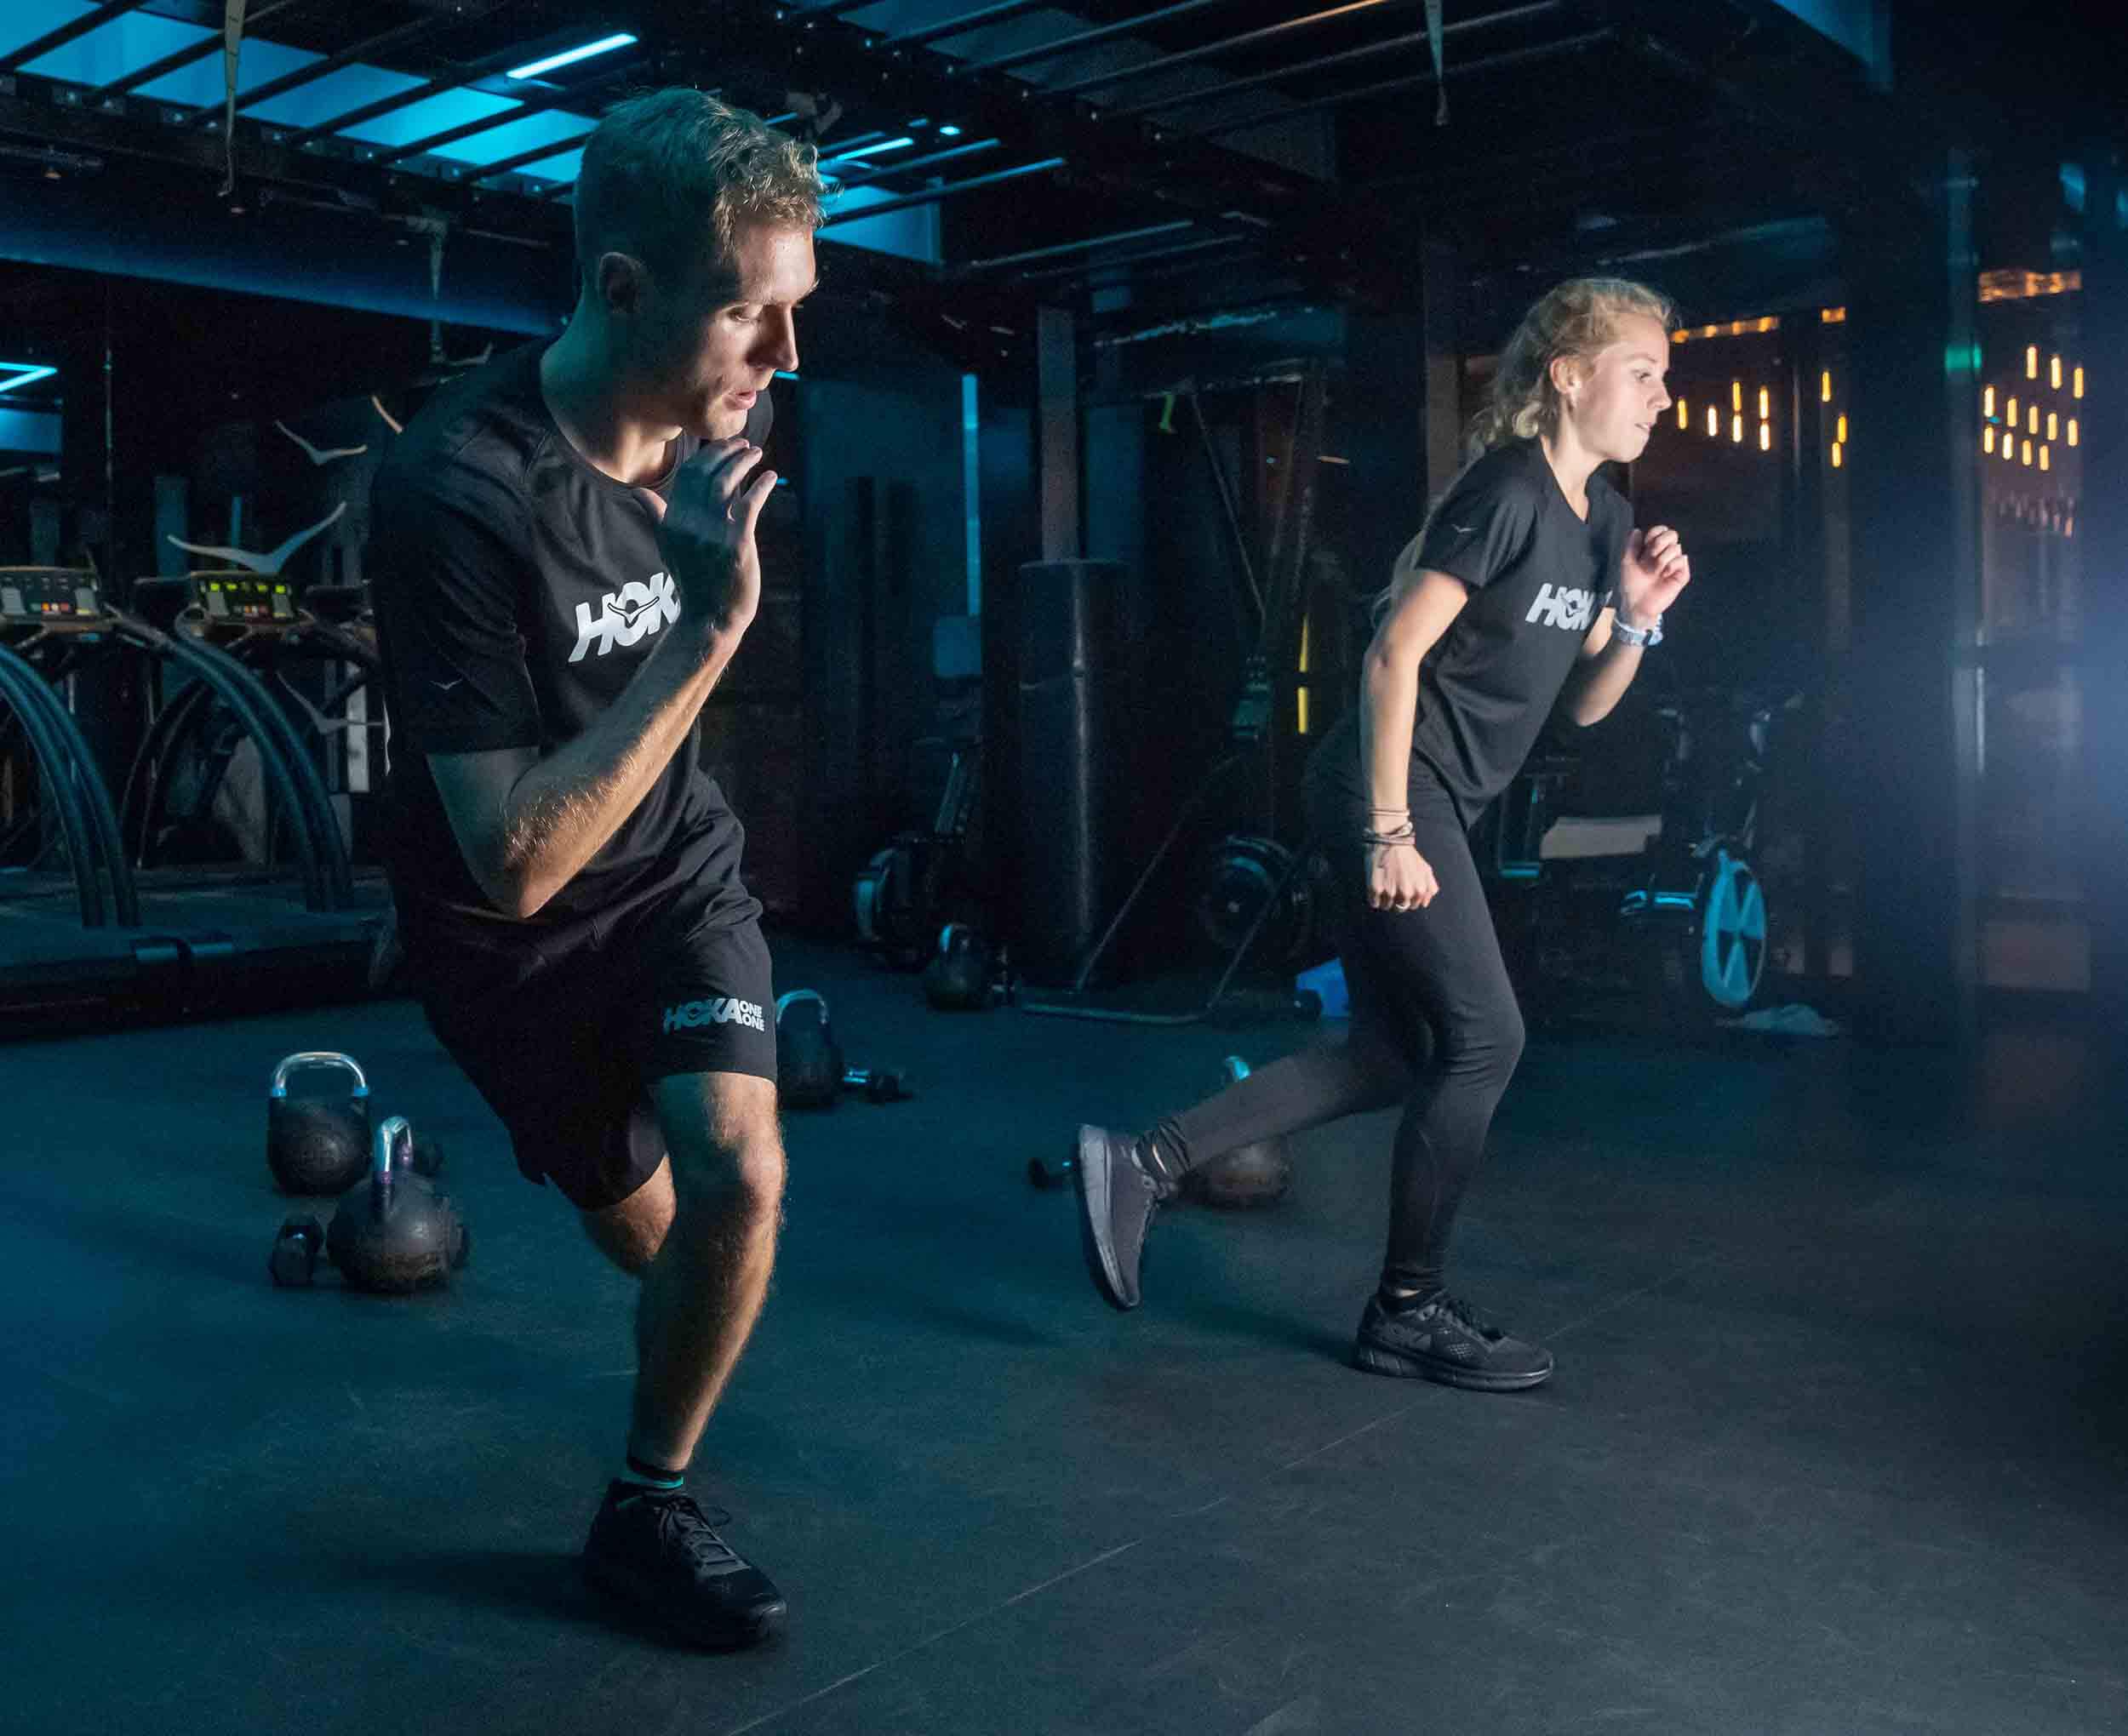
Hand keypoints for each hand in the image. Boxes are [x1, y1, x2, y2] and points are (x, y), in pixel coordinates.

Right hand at [634, 437, 775, 632]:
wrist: (710, 617)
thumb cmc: (693, 581)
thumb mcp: (668, 547)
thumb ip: (656, 516)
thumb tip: (637, 491)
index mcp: (672, 520)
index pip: (688, 474)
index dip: (708, 455)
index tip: (725, 446)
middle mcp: (689, 523)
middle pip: (707, 472)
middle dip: (727, 452)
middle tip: (744, 444)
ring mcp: (713, 533)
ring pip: (727, 482)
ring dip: (744, 462)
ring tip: (757, 454)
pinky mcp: (737, 543)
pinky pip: (750, 504)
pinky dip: (762, 486)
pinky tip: (771, 477)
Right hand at [1368, 841, 1438, 911]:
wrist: (1389, 841)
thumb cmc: (1408, 855)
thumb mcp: (1426, 869)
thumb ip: (1430, 888)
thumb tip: (1425, 904)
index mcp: (1419, 890)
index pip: (1412, 905)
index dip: (1407, 897)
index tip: (1402, 886)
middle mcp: (1406, 893)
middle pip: (1399, 908)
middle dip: (1396, 899)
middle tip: (1392, 885)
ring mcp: (1390, 892)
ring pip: (1386, 906)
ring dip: (1384, 898)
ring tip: (1384, 883)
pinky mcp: (1376, 889)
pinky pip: (1374, 903)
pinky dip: (1374, 897)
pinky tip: (1376, 885)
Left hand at [1619, 524, 1690, 626]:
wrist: (1636, 603)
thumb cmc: (1631, 584)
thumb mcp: (1627, 562)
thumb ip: (1632, 545)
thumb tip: (1637, 530)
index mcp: (1652, 549)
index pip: (1661, 531)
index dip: (1655, 532)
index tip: (1646, 543)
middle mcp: (1665, 554)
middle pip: (1672, 534)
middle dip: (1659, 542)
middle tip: (1650, 555)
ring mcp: (1674, 564)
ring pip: (1676, 547)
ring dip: (1662, 558)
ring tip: (1655, 571)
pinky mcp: (1682, 574)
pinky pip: (1682, 560)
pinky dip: (1671, 565)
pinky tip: (1664, 574)